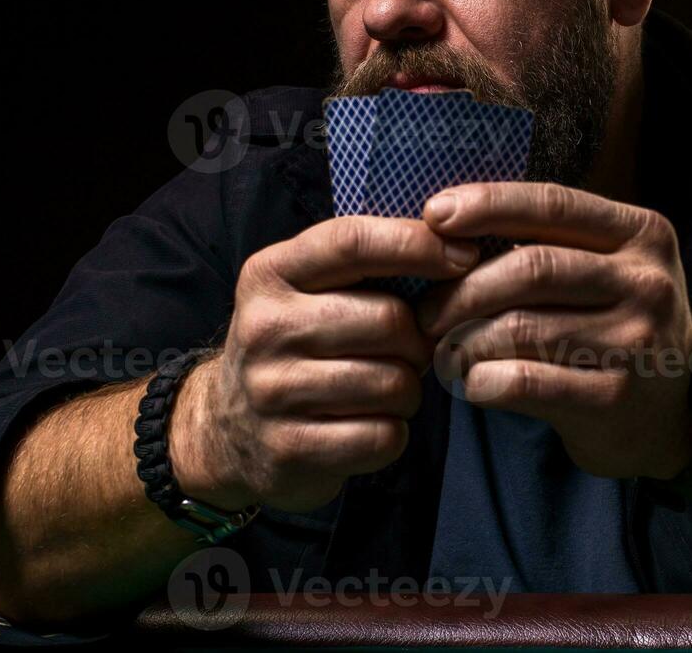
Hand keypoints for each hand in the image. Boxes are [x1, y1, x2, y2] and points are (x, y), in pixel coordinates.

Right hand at [169, 216, 478, 512]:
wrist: (226, 428)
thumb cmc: (295, 344)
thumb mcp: (307, 289)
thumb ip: (365, 263)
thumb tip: (458, 246)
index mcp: (270, 273)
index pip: (351, 242)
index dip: (417, 245)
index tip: (465, 256)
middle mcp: (263, 328)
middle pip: (387, 320)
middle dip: (419, 340)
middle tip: (413, 351)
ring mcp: (271, 392)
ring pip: (393, 383)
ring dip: (409, 390)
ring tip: (391, 389)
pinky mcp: (288, 450)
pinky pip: (382, 437)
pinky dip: (393, 433)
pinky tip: (372, 425)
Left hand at [416, 182, 691, 480]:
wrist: (667, 417)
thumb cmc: (614, 326)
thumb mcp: (606, 267)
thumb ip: (549, 240)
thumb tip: (447, 222)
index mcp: (642, 233)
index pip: (553, 204)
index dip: (488, 204)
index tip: (434, 214)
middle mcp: (648, 282)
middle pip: (531, 268)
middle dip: (463, 288)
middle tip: (426, 311)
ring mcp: (636, 343)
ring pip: (520, 328)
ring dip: (464, 340)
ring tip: (443, 349)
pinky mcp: (615, 398)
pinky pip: (524, 381)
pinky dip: (482, 380)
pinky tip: (473, 381)